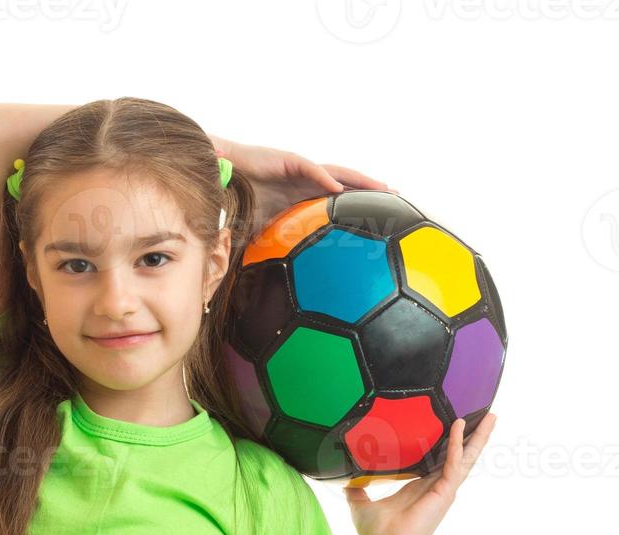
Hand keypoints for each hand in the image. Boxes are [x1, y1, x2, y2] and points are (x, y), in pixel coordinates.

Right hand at [210, 135, 396, 239]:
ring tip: (384, 189)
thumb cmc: (237, 202)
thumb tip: (261, 290)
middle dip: (372, 193)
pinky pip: (311, 170)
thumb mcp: (256, 234)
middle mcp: (307, 182)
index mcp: (304, 197)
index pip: (338, 203)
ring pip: (337, 174)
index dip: (360, 211)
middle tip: (398, 202)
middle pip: (347, 186)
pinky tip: (340, 189)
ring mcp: (300, 170)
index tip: (381, 224)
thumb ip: (266, 254)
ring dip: (361, 181)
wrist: (220, 175)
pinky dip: (325, 179)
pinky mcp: (287, 160)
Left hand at [343, 413, 496, 534]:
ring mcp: (444, 490)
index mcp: (422, 487)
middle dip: (475, 437)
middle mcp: (438, 487)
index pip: (442, 459)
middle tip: (488, 417)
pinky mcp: (444, 492)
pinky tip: (460, 427)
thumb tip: (347, 484)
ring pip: (467, 458)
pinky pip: (454, 463)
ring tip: (491, 418)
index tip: (459, 425)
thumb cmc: (375, 533)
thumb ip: (358, 491)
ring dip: (478, 438)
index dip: (452, 443)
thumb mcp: (361, 505)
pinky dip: (457, 445)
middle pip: (462, 456)